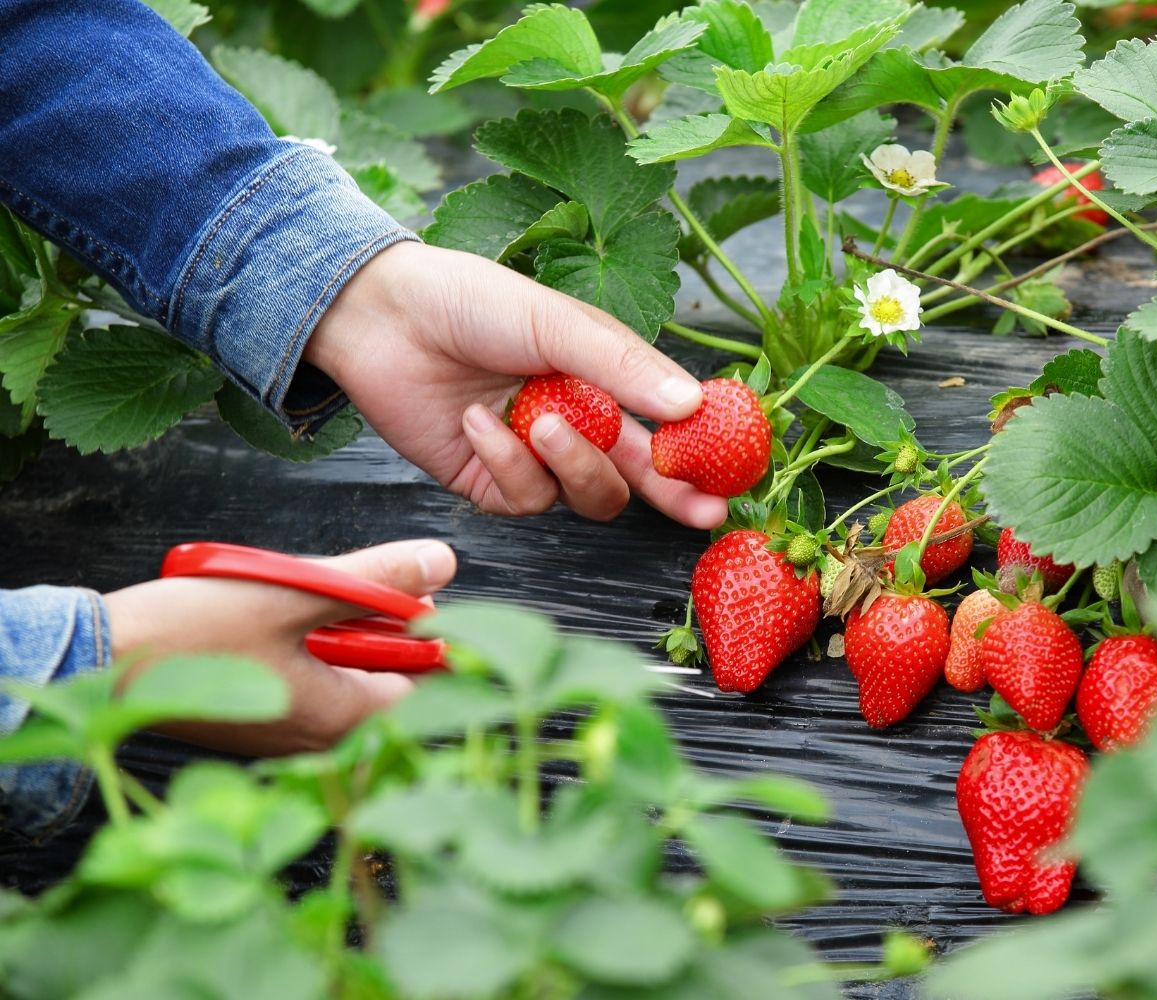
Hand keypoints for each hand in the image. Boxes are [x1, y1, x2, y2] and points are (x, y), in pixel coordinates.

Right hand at [102, 539, 456, 754]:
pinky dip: (304, 643)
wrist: (99, 659)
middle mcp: (319, 741)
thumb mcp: (295, 591)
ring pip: (344, 672)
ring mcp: (286, 733)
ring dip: (336, 629)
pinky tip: (271, 615)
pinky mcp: (258, 720)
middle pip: (386, 676)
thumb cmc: (191, 632)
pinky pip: (307, 678)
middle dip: (376, 625)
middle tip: (339, 586)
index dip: (426, 631)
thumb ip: (376, 581)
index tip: (405, 594)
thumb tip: (442, 561)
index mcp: (341, 720)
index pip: (426, 680)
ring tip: (294, 595)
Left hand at [305, 242, 727, 528]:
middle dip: (671, 494)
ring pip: (587, 494)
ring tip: (536, 421)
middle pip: (638, 476)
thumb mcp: (557, 321)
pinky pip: (524, 499)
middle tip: (699, 510)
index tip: (732, 471)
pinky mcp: (490, 482)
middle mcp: (576, 421)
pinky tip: (477, 422)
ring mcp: (534, 456)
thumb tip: (690, 404)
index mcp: (602, 378)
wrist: (380, 316)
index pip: (665, 425)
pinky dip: (505, 463)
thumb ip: (622, 365)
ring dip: (569, 463)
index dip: (699, 451)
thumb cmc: (470, 301)